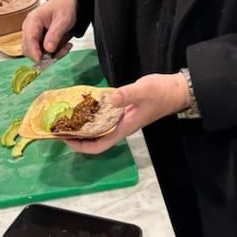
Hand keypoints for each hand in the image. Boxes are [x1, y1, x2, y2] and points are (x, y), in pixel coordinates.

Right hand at [21, 0, 77, 60]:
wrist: (67, 3)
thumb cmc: (64, 7)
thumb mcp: (63, 20)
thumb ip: (55, 35)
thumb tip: (48, 49)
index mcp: (33, 20)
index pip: (29, 39)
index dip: (34, 52)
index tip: (41, 60)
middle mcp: (30, 28)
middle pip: (29, 48)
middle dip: (45, 54)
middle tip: (63, 51)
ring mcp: (33, 34)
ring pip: (37, 52)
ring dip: (52, 54)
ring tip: (66, 46)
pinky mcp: (39, 40)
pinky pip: (43, 51)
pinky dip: (54, 52)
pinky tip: (64, 46)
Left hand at [62, 73, 190, 154]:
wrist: (177, 90)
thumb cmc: (162, 93)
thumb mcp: (143, 91)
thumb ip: (127, 94)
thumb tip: (110, 99)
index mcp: (124, 127)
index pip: (99, 145)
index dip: (81, 146)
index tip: (65, 139)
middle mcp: (121, 126)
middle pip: (95, 139)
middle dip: (77, 136)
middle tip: (59, 127)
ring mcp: (122, 118)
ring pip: (98, 128)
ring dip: (83, 126)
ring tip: (67, 118)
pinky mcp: (123, 109)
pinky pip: (104, 116)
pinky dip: (92, 113)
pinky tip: (84, 105)